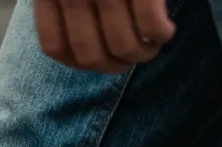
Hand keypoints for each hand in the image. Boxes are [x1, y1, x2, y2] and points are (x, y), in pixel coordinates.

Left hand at [34, 0, 175, 73]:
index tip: (102, 54)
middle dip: (118, 63)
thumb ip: (67, 9)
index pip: (56, 48)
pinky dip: (162, 33)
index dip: (81, 61)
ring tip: (154, 39)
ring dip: (145, 51)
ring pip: (125, 47)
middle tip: (135, 48)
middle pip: (91, 56)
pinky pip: (152, 27)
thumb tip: (83, 49)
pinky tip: (166, 26)